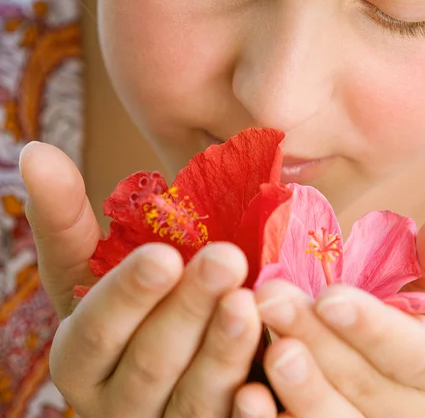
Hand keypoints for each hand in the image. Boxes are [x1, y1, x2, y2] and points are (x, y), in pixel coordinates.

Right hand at [20, 142, 277, 417]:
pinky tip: (272, 373)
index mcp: (83, 357)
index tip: (164, 254)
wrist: (181, 356)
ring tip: (250, 301)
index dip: (127, 294)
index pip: (95, 331)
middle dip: (187, 311)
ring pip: (193, 401)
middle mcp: (118, 403)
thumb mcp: (97, 267)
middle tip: (226, 259)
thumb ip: (68, 219)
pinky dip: (250, 409)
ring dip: (222, 352)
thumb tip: (34, 150)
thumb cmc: (137, 302)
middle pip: (150, 364)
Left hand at [254, 208, 424, 416]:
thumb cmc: (399, 310)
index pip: (412, 352)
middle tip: (271, 298)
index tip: (329, 297)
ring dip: (299, 388)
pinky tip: (248, 397)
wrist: (378, 362)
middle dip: (316, 339)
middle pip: (362, 383)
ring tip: (267, 349)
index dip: (372, 327)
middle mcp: (412, 412)